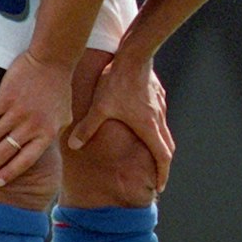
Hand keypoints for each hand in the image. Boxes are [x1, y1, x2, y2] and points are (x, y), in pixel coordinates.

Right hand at [0, 51, 73, 187]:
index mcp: (46, 133)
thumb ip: (56, 134)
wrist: (52, 61)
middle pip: (5, 152)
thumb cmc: (60, 89)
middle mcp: (30, 126)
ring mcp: (17, 112)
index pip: (25, 159)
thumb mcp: (65, 117)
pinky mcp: (5, 98)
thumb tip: (57, 149)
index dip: (10, 172)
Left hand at [67, 56, 174, 192]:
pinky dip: (157, 129)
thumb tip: (74, 145)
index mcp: (148, 128)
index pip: (162, 158)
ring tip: (152, 154)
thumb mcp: (100, 107)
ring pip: (165, 132)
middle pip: (167, 148)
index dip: (162, 174)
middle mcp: (158, 120)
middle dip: (163, 164)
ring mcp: (160, 107)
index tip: (160, 187)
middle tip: (158, 175)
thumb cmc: (118, 82)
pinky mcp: (158, 96)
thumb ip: (87, 127)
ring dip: (160, 146)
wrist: (135, 55)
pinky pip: (160, 118)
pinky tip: (145, 124)